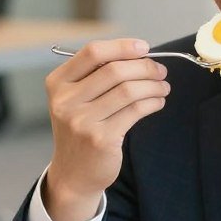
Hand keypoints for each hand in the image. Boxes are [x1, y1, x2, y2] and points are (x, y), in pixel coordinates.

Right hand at [42, 38, 169, 220]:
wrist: (74, 173)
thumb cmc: (81, 130)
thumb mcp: (75, 100)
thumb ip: (96, 76)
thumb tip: (139, 55)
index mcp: (58, 84)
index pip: (92, 52)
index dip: (122, 47)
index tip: (144, 47)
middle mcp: (66, 101)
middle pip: (115, 70)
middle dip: (145, 67)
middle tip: (160, 70)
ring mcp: (82, 121)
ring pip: (128, 90)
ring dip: (153, 85)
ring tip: (163, 87)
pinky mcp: (102, 139)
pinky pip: (135, 111)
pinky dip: (153, 102)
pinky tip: (158, 102)